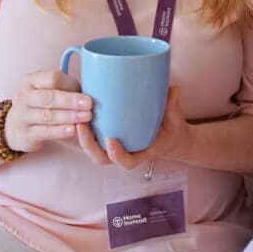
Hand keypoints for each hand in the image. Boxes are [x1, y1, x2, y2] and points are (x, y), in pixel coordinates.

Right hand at [4, 70, 92, 152]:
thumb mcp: (49, 91)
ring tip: (86, 117)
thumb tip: (94, 90)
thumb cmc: (41, 104)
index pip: (51, 78)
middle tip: (89, 105)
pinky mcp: (25, 134)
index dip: (69, 84)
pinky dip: (60, 131)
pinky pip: (44, 132)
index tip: (87, 93)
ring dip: (69, 116)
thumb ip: (67, 88)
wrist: (14, 127)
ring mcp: (22, 116)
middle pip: (48, 97)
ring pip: (47, 115)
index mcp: (32, 80)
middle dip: (70, 101)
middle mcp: (24, 97)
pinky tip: (73, 130)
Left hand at [77, 86, 193, 168]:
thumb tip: (173, 89)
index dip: (117, 156)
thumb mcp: (176, 120)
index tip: (111, 140)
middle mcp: (126, 152)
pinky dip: (85, 130)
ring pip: (94, 150)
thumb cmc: (172, 130)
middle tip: (82, 126)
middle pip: (102, 159)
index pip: (128, 162)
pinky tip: (78, 112)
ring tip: (76, 119)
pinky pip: (94, 138)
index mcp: (143, 152)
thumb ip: (173, 106)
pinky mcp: (111, 136)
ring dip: (82, 138)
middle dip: (89, 145)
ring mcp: (117, 146)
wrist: (171, 138)